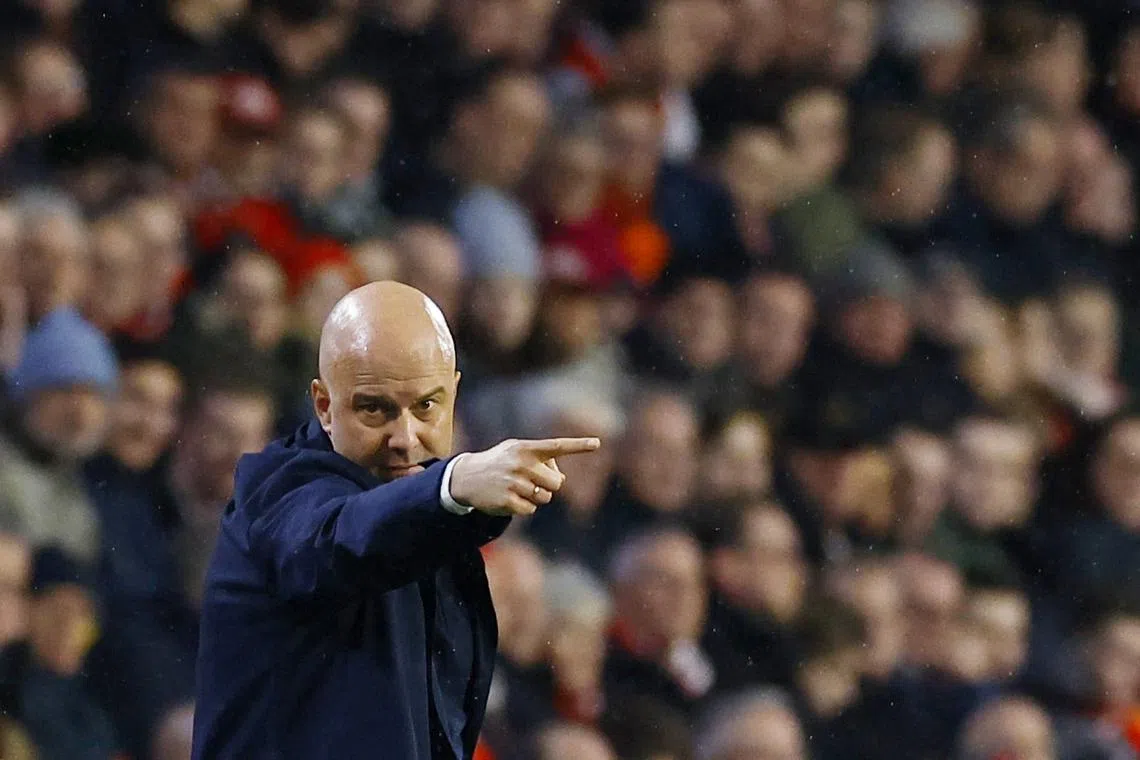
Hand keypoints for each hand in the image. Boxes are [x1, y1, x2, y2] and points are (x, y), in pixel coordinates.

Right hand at [450, 437, 600, 515]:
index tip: (598, 443)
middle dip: (549, 486)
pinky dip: (524, 507)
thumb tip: (560, 479)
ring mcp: (513, 482)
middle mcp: (521, 463)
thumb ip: (540, 458)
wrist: (465, 477)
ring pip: (544, 498)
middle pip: (557, 483)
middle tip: (532, 482)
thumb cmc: (498, 462)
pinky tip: (509, 498)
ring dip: (535, 497)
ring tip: (517, 489)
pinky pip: (531, 510)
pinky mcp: (507, 501)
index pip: (557, 446)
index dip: (578, 445)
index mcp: (526, 448)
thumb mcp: (515, 450)